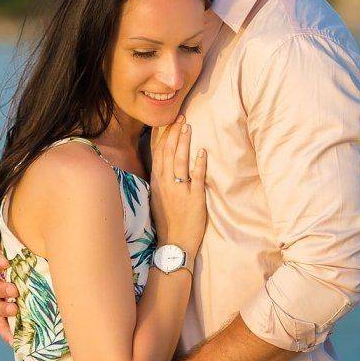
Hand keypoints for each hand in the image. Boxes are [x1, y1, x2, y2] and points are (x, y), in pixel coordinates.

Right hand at [149, 116, 207, 254]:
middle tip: (180, 116)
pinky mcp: (194, 199)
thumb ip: (161, 180)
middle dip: (173, 133)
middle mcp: (165, 184)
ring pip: (179, 162)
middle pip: (168, 153)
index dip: (163, 136)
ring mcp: (179, 191)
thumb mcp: (158, 198)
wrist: (174, 244)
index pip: (157, 153)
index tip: (167, 121)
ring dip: (184, 142)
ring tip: (188, 126)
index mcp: (157, 183)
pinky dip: (199, 164)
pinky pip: (196, 178)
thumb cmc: (168, 222)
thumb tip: (164, 163)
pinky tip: (202, 152)